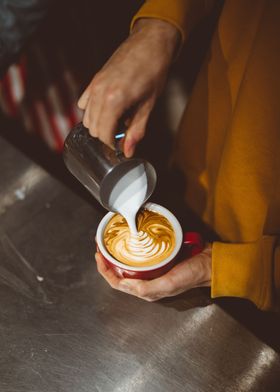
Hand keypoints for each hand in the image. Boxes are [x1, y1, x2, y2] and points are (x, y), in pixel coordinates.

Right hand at [78, 18, 179, 156]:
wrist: (150, 44)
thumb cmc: (153, 72)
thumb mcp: (148, 106)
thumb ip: (136, 131)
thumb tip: (128, 151)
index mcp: (115, 101)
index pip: (103, 134)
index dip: (111, 144)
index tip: (119, 146)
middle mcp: (100, 93)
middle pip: (93, 128)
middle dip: (105, 135)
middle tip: (121, 133)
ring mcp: (95, 85)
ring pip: (87, 117)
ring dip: (99, 125)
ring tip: (116, 121)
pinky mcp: (94, 80)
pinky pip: (85, 103)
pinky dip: (92, 112)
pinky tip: (107, 110)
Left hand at [95, 246, 211, 301]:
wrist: (209, 263)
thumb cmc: (192, 275)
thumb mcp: (169, 284)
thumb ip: (147, 288)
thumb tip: (125, 284)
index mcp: (147, 291)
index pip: (117, 283)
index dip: (104, 271)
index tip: (99, 256)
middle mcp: (147, 282)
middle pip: (120, 274)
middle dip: (107, 262)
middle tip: (101, 248)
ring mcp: (153, 271)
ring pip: (128, 265)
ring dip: (117, 256)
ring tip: (110, 244)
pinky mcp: (159, 260)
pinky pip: (140, 256)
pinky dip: (131, 250)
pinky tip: (129, 241)